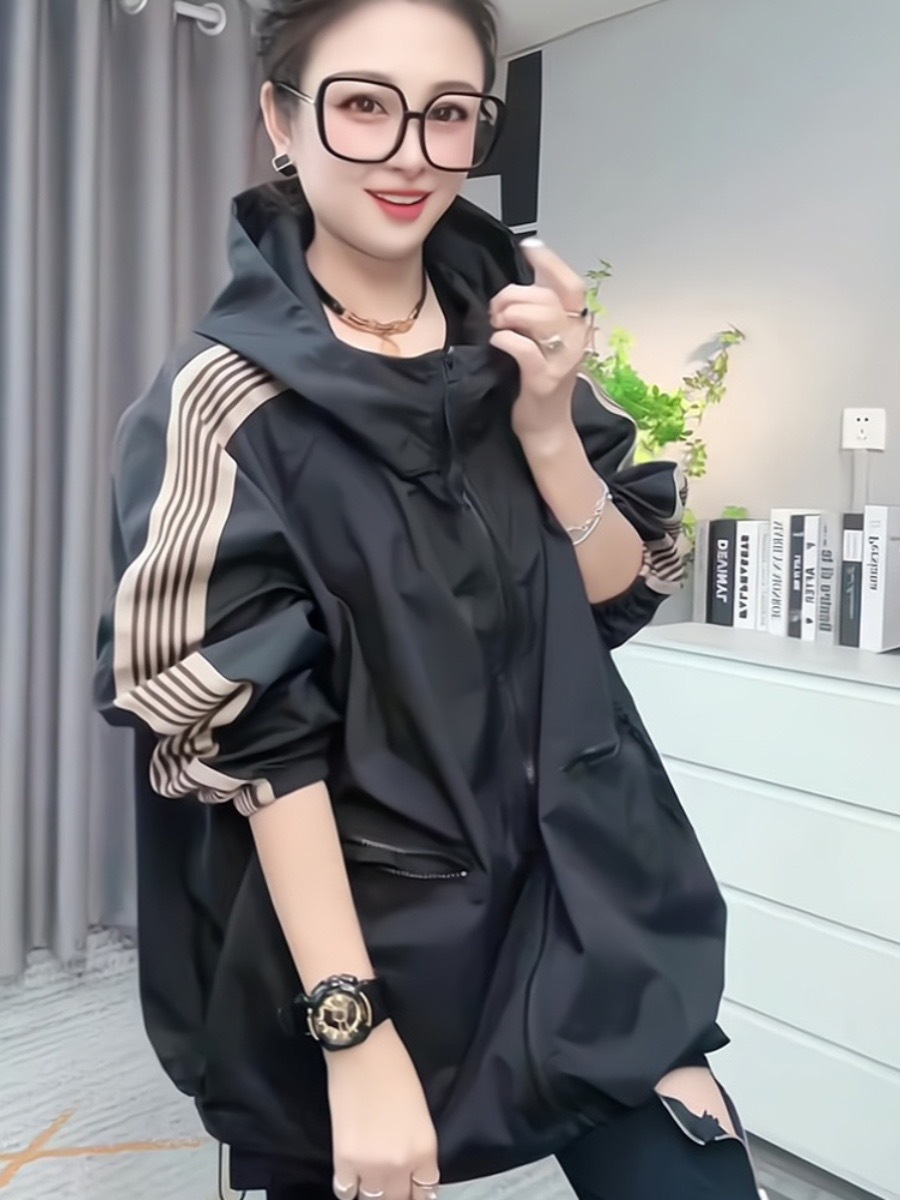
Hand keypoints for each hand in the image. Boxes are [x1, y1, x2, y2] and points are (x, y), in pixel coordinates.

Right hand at [327, 1021, 440, 1199]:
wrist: (364, 1049)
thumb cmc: (396, 1069)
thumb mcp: (420, 1112)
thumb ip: (417, 1147)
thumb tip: (409, 1169)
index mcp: (425, 1150)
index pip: (424, 1192)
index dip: (415, 1194)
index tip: (408, 1191)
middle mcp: (401, 1165)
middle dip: (393, 1195)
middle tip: (386, 1187)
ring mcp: (372, 1166)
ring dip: (370, 1192)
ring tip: (367, 1181)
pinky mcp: (344, 1160)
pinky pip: (345, 1192)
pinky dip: (348, 1187)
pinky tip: (349, 1176)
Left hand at [489, 239, 591, 444]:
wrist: (546, 426)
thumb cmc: (539, 379)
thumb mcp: (545, 340)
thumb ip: (538, 313)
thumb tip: (518, 285)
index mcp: (576, 325)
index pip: (571, 285)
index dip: (550, 262)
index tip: (529, 246)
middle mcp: (576, 339)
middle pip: (546, 298)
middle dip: (513, 296)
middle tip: (496, 311)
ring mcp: (563, 360)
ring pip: (539, 316)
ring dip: (509, 315)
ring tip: (497, 325)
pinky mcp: (545, 379)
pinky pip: (523, 347)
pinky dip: (505, 339)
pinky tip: (497, 342)